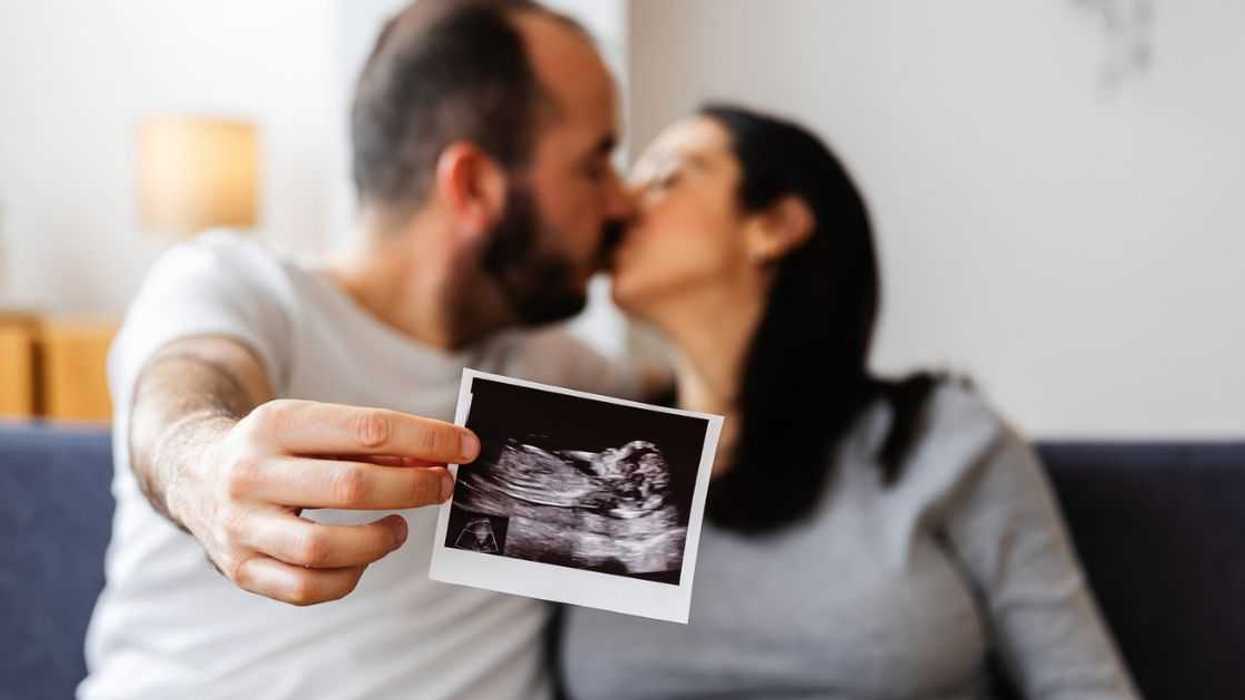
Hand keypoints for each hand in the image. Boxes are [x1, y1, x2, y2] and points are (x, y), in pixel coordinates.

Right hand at [167, 399, 479, 605]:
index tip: (466, 447)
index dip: (427, 439)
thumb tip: (439, 459)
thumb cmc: (277, 448)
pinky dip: (348, 577)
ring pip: (325, 548)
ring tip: (399, 529)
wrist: (193, 474)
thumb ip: (373, 443)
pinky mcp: (240, 568)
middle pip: (352, 486)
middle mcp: (250, 473)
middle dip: (414, 488)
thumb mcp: (314, 425)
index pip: (369, 428)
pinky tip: (361, 557)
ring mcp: (240, 525)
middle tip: (444, 487)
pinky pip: (306, 588)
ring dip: (380, 541)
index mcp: (275, 423)